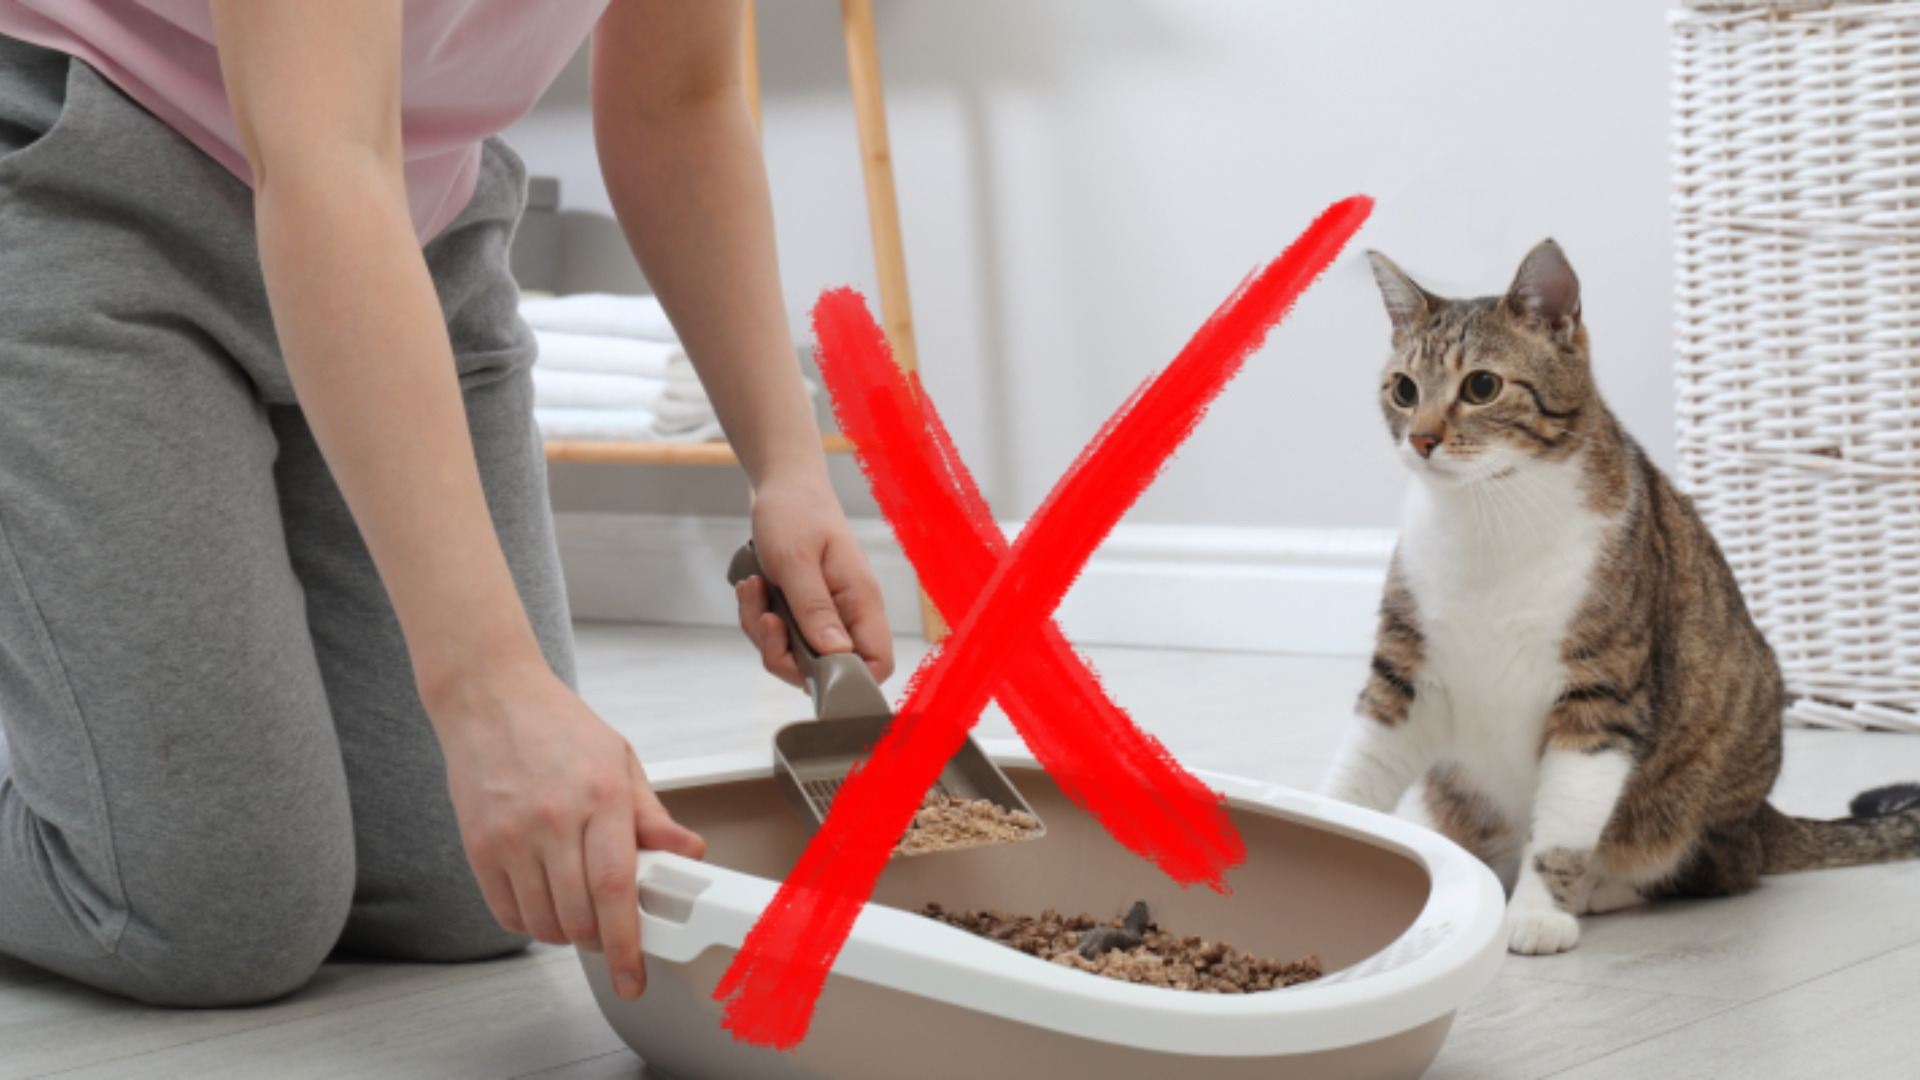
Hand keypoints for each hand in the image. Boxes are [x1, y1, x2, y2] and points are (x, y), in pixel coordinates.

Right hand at [431, 660, 704, 1001]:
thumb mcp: (620, 760)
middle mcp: (554, 819)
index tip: (634, 975)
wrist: (489, 697)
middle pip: (578, 917)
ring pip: (542, 922)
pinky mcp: (478, 846)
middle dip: (600, 943)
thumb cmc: (557, 726)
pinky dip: (530, 922)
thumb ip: (653, 816)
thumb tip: (689, 852)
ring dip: (566, 934)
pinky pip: (506, 912)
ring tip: (579, 912)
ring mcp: (511, 835)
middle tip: (611, 936)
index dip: (628, 942)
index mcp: (600, 796)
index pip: (616, 889)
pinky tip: (544, 901)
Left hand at [736, 476, 894, 688]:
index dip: (848, 680)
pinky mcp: (804, 611)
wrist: (784, 485)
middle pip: (828, 670)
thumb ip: (815, 609)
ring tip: (755, 589)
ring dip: (764, 633)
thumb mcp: (796, 560)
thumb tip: (836, 654)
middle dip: (784, 654)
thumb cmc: (796, 512)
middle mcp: (848, 613)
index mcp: (861, 600)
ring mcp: (826, 614)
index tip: (806, 666)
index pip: (877, 663)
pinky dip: (759, 619)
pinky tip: (754, 588)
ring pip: (796, 656)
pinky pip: (780, 637)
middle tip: (767, 619)